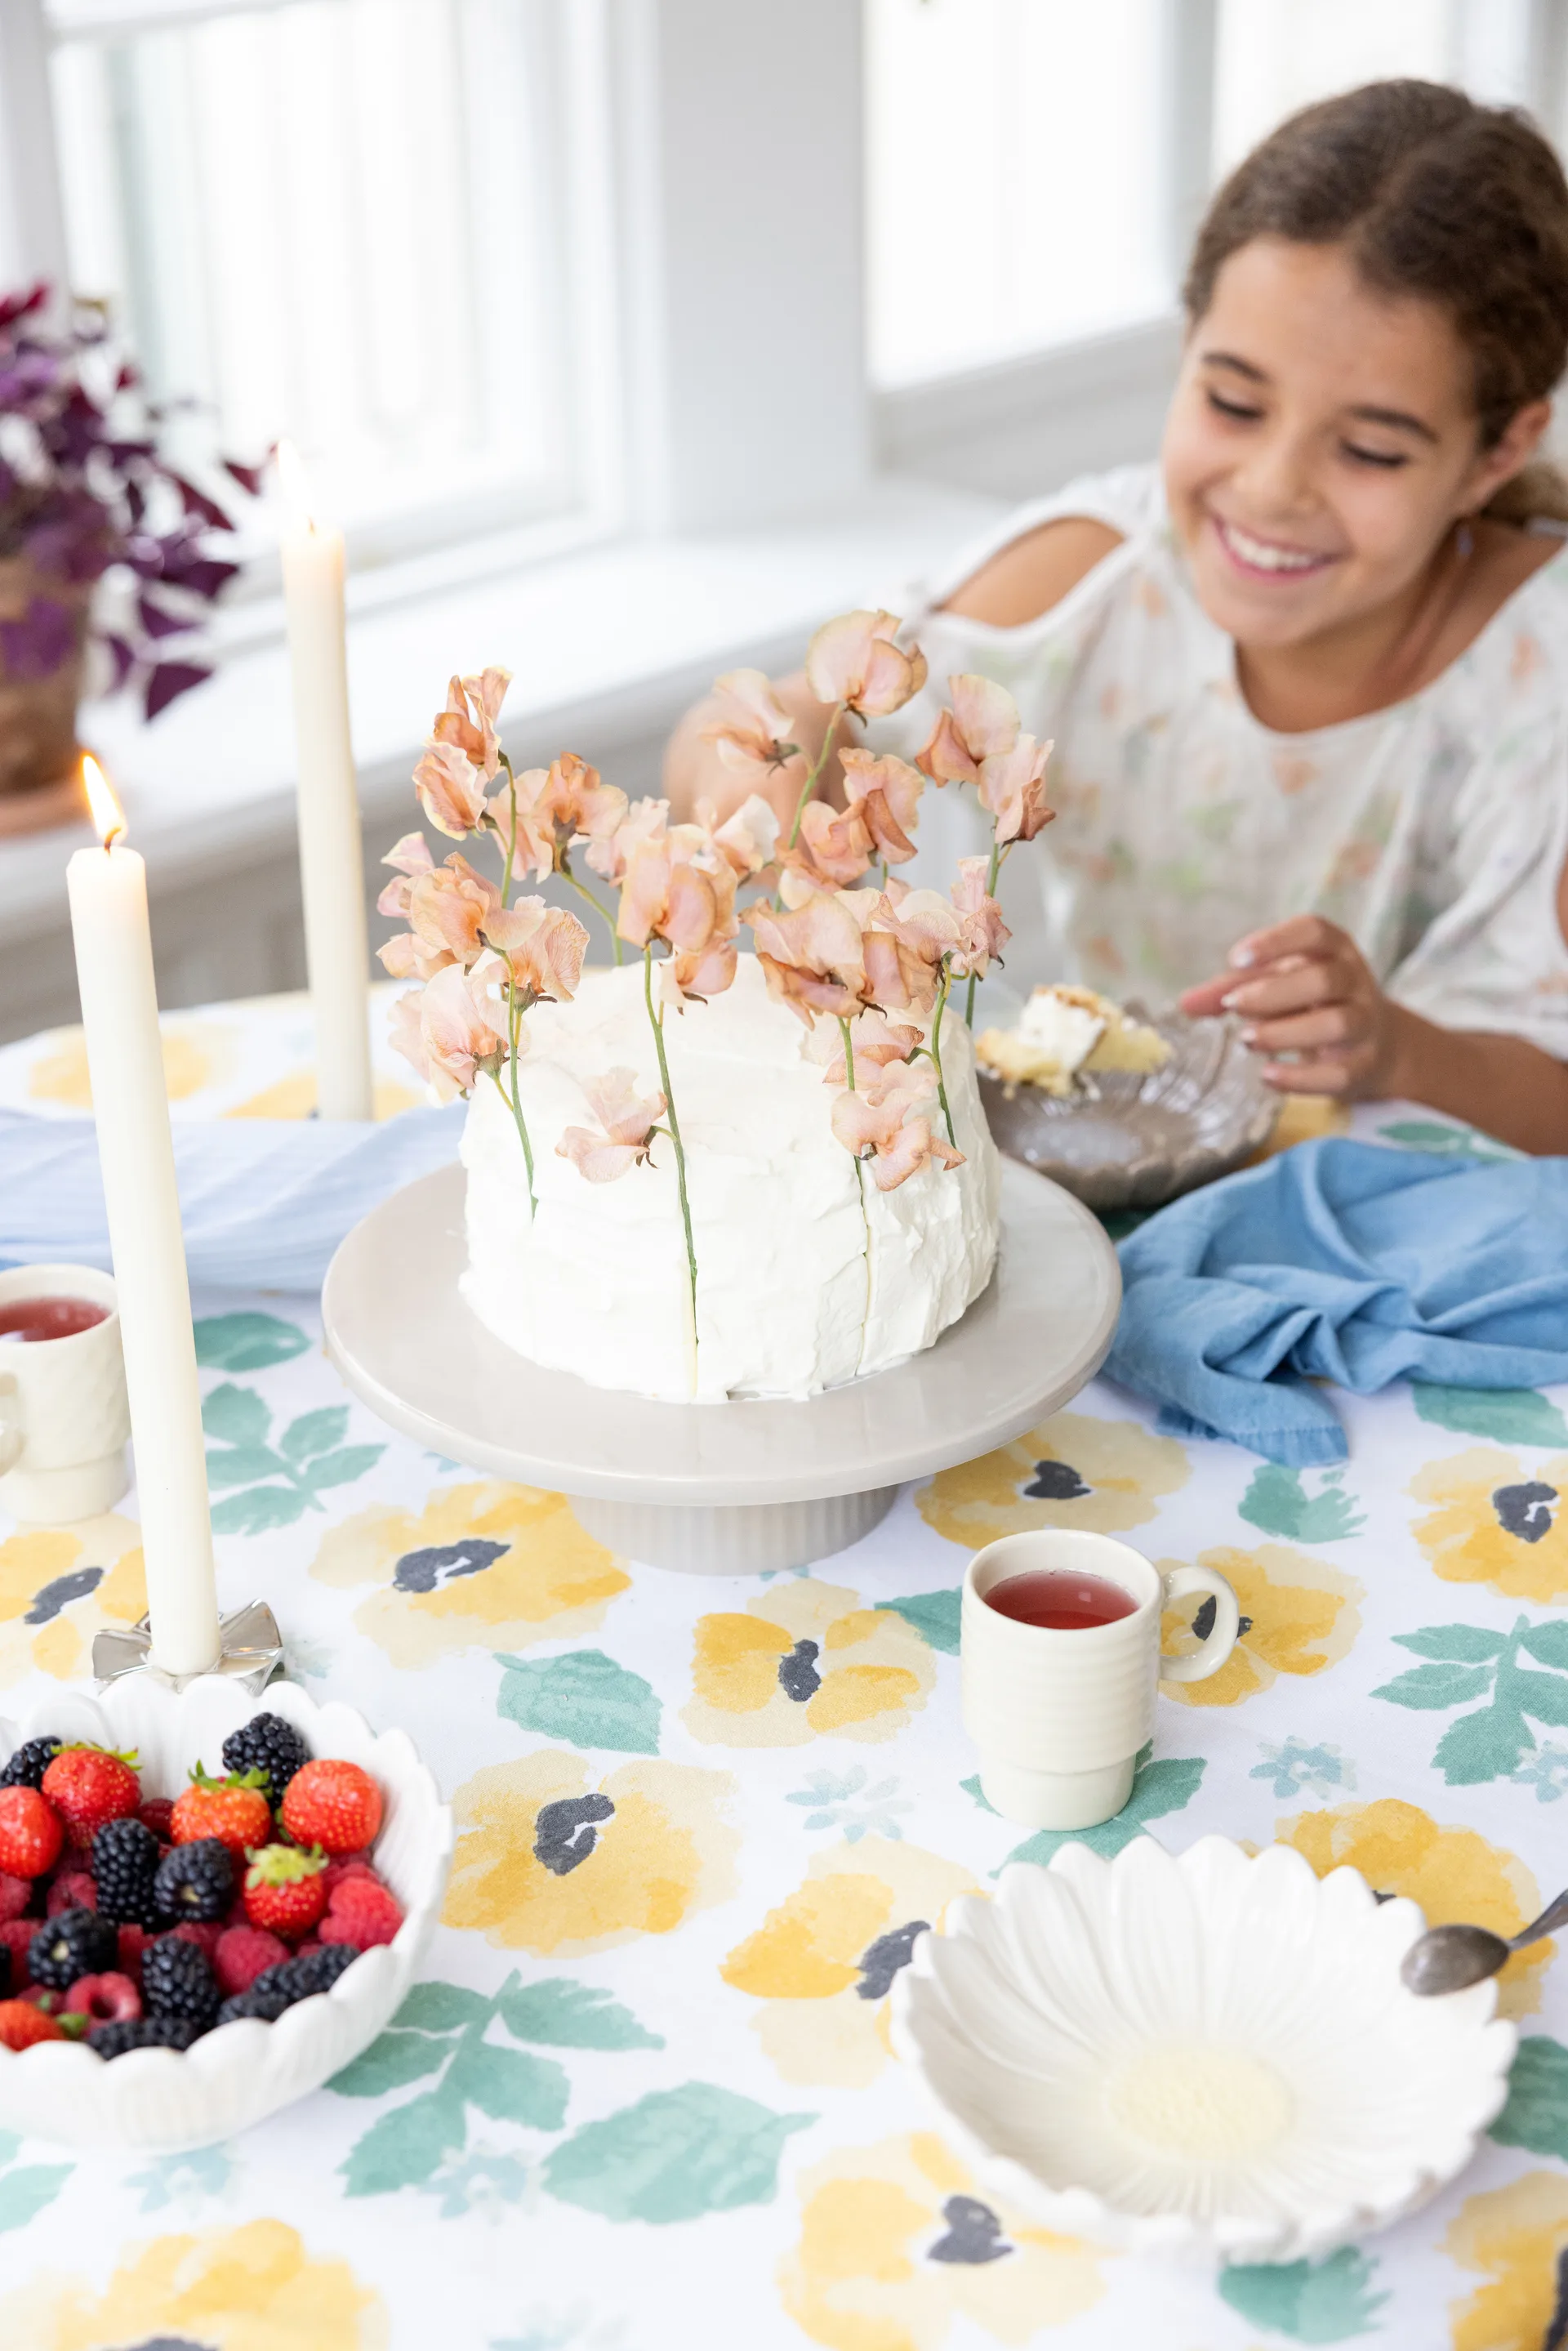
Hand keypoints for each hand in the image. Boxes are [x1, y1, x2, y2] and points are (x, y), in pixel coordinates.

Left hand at [1179, 915, 1406, 1096]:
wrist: (1377, 1046)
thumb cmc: (1311, 1004)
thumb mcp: (1278, 985)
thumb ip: (1232, 989)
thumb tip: (1185, 1004)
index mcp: (1334, 951)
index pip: (1314, 931)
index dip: (1276, 941)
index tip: (1237, 960)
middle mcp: (1355, 982)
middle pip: (1324, 979)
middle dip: (1273, 993)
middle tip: (1233, 1006)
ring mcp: (1365, 1024)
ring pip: (1336, 1023)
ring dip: (1285, 1032)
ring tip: (1248, 1039)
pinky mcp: (1363, 1066)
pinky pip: (1337, 1073)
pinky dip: (1300, 1078)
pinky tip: (1267, 1076)